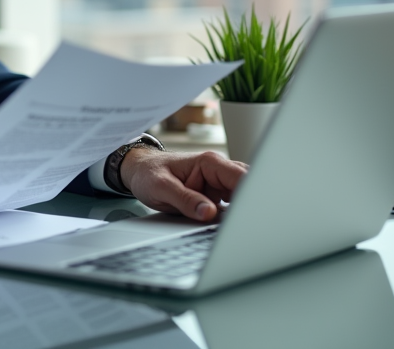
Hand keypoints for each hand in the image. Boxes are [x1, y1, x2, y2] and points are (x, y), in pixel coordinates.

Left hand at [120, 149, 246, 221]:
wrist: (139, 172)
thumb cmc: (148, 173)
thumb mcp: (160, 186)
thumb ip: (184, 199)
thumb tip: (208, 213)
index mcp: (209, 163)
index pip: (241, 177)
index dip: (252, 195)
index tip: (254, 213)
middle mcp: (219, 172)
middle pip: (249, 188)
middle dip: (253, 206)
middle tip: (252, 226)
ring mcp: (219, 186)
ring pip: (243, 199)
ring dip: (244, 213)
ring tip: (242, 229)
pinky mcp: (216, 198)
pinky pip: (232, 209)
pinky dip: (234, 219)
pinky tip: (233, 229)